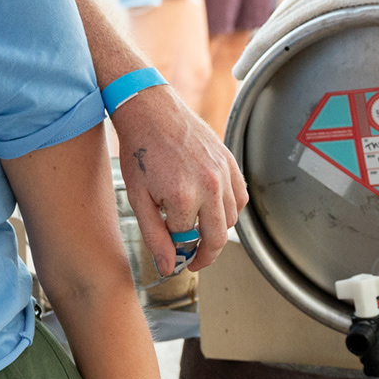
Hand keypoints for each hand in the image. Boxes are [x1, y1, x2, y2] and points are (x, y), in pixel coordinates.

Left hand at [112, 82, 245, 273]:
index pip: (187, 241)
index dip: (178, 251)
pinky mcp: (230, 162)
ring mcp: (223, 173)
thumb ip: (155, 236)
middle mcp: (209, 187)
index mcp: (184, 198)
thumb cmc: (140, 151)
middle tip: (192, 259)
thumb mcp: (139, 198)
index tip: (173, 256)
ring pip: (231, 220)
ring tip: (197, 229)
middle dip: (203, 254)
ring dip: (216, 230)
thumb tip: (168, 266)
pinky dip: (229, 209)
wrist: (151, 111)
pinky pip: (240, 198)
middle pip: (216, 238)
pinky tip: (212, 209)